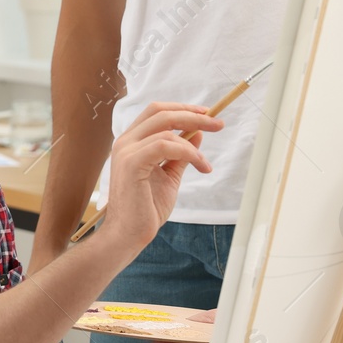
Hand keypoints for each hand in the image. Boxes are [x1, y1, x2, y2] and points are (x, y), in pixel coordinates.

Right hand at [99, 102, 221, 250]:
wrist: (128, 234)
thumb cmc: (145, 208)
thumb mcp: (169, 176)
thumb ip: (180, 155)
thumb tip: (198, 135)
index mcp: (131, 142)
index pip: (156, 112)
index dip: (182, 108)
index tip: (206, 113)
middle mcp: (125, 142)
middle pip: (160, 112)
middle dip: (192, 115)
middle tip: (217, 123)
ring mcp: (126, 151)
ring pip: (165, 127)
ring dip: (194, 138)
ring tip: (206, 161)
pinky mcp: (131, 163)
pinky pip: (164, 145)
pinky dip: (187, 152)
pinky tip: (201, 165)